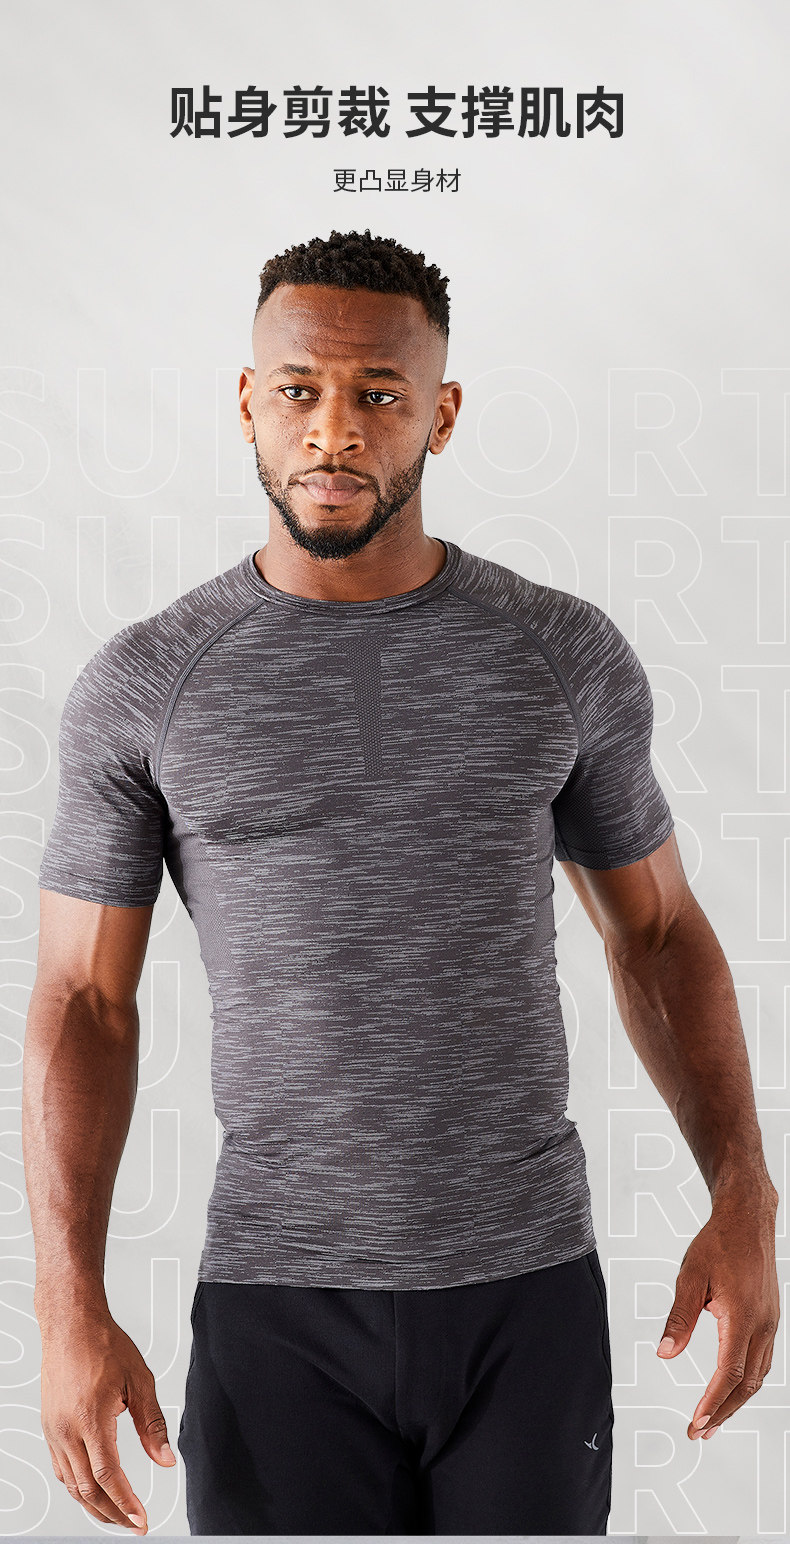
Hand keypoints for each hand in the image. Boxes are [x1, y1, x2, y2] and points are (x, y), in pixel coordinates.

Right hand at [40, 1307, 175, 1532]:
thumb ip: (152, 1424)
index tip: (141, 1519)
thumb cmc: (103, 1345)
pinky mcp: (49, 1428)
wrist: (71, 1326)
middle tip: (133, 1524)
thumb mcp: (139, 1381)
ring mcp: (54, 1431)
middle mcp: (67, 1431)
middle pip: (88, 1489)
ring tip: (116, 1515)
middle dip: (112, 1513)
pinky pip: (61, 1469)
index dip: (126, 1503)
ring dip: (94, 1505)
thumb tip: (166, 1459)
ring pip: (72, 1484)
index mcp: (91, 1419)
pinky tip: (91, 1490)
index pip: (109, 1476)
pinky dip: (77, 1487)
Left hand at [655, 1182, 779, 1439]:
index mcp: (743, 1317)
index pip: (728, 1374)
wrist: (748, 1218)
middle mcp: (763, 1325)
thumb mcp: (690, 1276)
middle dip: (723, 1412)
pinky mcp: (770, 1318)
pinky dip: (746, 1381)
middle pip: (746, 1384)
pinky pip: (762, 1359)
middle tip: (699, 1433)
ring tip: (713, 1419)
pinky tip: (731, 1388)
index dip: (712, 1403)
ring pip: (758, 1375)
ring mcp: (771, 1322)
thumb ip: (679, 1317)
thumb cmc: (717, 1243)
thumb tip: (665, 1353)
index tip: (695, 1424)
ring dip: (735, 1401)